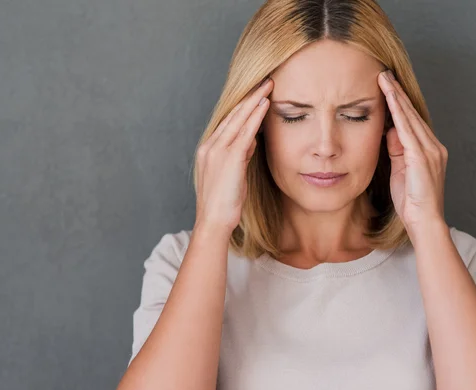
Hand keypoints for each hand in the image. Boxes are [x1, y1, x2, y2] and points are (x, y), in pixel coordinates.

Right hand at [194, 77, 273, 233]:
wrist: (213, 221)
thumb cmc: (223, 203)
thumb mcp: (233, 175)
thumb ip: (240, 156)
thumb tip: (252, 141)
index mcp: (208, 150)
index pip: (227, 122)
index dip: (242, 106)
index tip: (255, 94)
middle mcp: (210, 146)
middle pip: (232, 114)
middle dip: (249, 97)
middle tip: (264, 81)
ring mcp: (217, 150)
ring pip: (238, 118)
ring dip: (254, 100)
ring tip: (268, 85)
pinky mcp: (229, 157)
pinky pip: (245, 131)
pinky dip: (256, 115)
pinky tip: (266, 104)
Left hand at [378, 70, 447, 236]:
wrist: (423, 220)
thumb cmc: (411, 200)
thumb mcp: (400, 170)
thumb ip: (396, 151)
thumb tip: (389, 132)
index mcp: (428, 149)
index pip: (411, 120)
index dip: (399, 103)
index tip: (387, 87)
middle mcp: (432, 146)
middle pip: (411, 113)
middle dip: (397, 93)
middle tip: (384, 74)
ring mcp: (429, 150)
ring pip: (409, 117)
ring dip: (396, 97)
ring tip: (384, 80)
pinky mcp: (422, 157)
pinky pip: (407, 129)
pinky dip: (398, 113)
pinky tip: (389, 100)